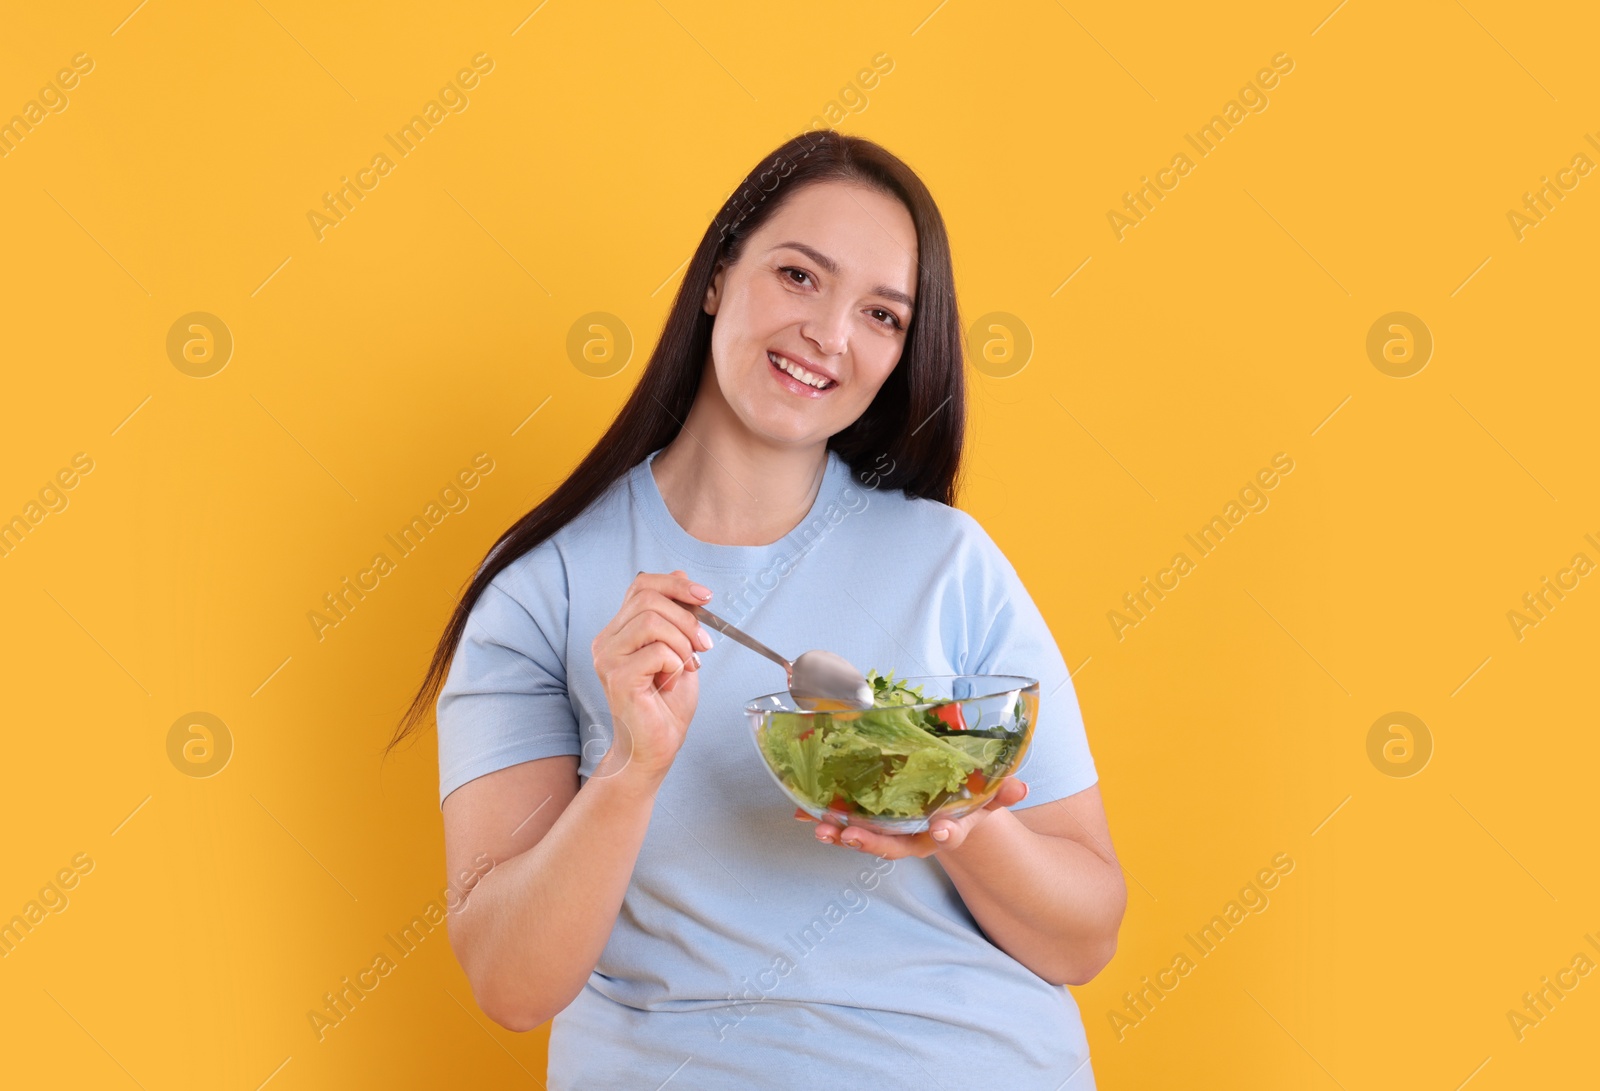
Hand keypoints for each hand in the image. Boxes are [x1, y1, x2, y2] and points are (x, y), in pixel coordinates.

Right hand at [591, 569, 714, 784]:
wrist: (655, 748)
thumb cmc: (666, 705)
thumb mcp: (680, 650)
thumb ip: (676, 616)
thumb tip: (681, 576)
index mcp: (619, 631)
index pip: (641, 585)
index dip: (676, 585)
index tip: (706, 597)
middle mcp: (607, 641)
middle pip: (649, 598)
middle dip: (687, 619)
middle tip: (703, 646)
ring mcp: (608, 658)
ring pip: (652, 621)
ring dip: (682, 643)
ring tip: (687, 667)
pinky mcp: (617, 677)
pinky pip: (657, 652)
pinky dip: (677, 665)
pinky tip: (672, 683)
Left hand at [796, 778, 1029, 859]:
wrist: (946, 811)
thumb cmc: (965, 800)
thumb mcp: (986, 795)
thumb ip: (1002, 792)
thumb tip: (1021, 788)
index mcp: (948, 828)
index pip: (950, 833)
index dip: (947, 831)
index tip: (940, 829)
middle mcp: (917, 838)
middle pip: (895, 845)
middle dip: (871, 842)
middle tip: (848, 837)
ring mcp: (892, 834)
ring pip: (867, 839)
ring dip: (842, 835)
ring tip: (822, 829)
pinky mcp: (871, 826)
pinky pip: (846, 828)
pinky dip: (825, 821)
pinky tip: (803, 815)